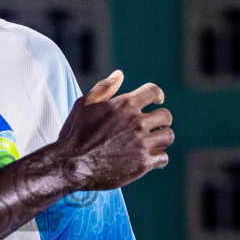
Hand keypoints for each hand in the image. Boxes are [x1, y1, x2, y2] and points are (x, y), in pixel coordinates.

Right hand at [53, 70, 173, 190]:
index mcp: (125, 105)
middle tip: (153, 127)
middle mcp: (137, 122)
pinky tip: (148, 159)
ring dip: (160, 138)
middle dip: (160, 120)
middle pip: (166, 116)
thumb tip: (119, 74)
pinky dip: (157, 158)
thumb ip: (104, 88)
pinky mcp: (143, 163)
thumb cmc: (76, 133)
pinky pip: (163, 158)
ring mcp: (142, 144)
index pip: (153, 92)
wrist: (71, 164)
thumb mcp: (85, 104)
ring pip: (168, 136)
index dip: (157, 95)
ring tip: (151, 143)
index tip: (158, 101)